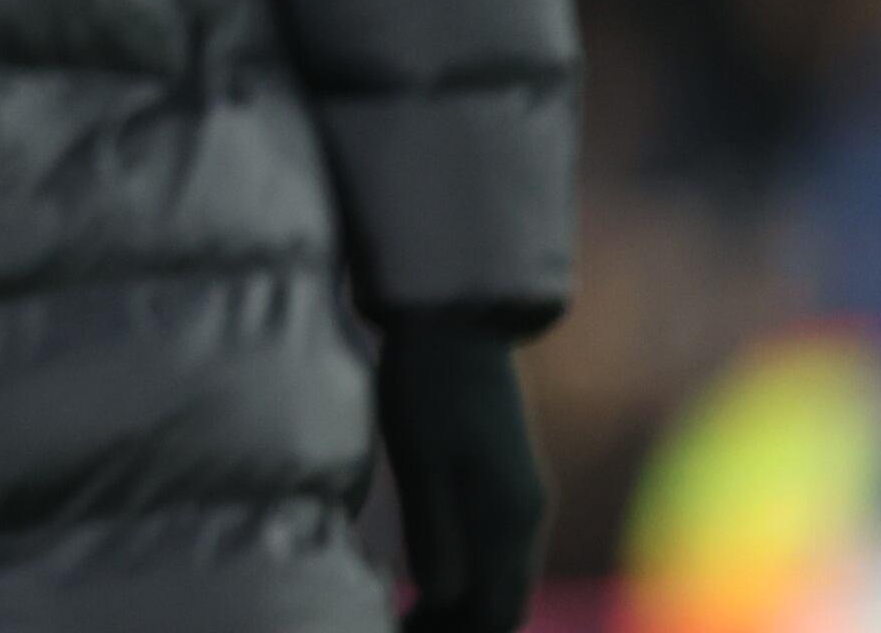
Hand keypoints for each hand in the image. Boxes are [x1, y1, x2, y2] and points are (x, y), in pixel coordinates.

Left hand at [378, 318, 544, 632]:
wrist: (453, 319)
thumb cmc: (427, 383)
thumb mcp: (419, 456)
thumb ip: (432, 529)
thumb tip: (441, 598)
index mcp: (509, 518)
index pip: (496, 612)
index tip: (398, 631)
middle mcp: (524, 517)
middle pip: (501, 604)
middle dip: (457, 628)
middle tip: (396, 625)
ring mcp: (516, 498)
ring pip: (497, 579)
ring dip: (458, 606)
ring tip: (402, 610)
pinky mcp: (499, 480)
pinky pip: (490, 551)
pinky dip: (461, 576)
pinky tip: (417, 573)